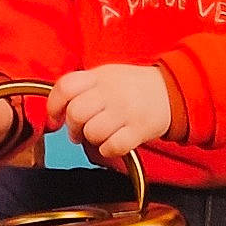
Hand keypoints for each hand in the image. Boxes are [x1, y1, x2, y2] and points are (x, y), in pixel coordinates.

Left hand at [47, 64, 176, 161]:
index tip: (55, 118)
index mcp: (99, 76)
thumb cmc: (133, 87)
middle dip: (72, 127)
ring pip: (92, 132)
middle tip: (78, 131)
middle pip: (76, 112)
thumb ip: (81, 88)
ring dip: (91, 139)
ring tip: (100, 135)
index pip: (65, 87)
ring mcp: (126, 110)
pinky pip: (112, 146)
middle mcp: (111, 92)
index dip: (53, 105)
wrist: (172, 90)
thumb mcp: (106, 76)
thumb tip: (56, 111)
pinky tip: (112, 144)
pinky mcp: (139, 129)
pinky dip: (108, 150)